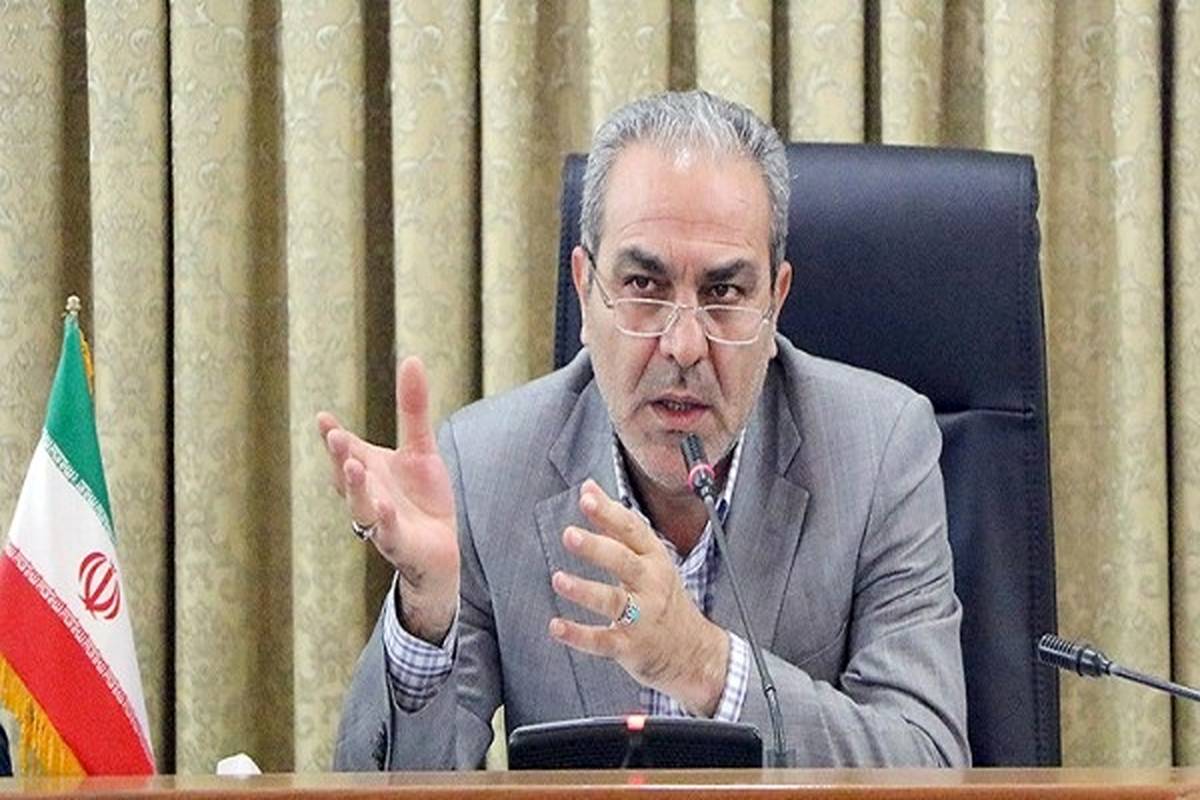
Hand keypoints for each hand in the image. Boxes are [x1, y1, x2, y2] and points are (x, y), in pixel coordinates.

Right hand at [316, 356, 458, 643]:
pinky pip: (387, 532)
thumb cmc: (422, 497)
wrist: (440, 547)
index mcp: (368, 470)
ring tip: (352, 465)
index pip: (345, 450)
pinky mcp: (399, 543)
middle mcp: (367, 494)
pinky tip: (385, 505)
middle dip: (339, 456)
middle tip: (336, 436)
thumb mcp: (421, 448)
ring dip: (355, 486)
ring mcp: (380, 521)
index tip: (324, 418)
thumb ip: (413, 408)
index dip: (333, 436)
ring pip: (360, 504)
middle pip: (346, 475)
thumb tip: (413, 359)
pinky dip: (384, 520)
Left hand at [548, 480, 729, 715]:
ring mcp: (642, 617)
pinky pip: (602, 641)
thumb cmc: (662, 596)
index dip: (609, 513)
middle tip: (569, 534)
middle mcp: (651, 585)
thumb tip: (588, 487)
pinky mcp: (629, 646)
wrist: (691, 651)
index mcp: (655, 559)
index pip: (633, 530)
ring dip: (585, 591)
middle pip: (624, 562)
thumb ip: (614, 523)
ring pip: (613, 602)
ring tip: (558, 579)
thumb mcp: (647, 557)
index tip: (586, 498)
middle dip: (597, 548)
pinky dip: (579, 635)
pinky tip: (556, 626)